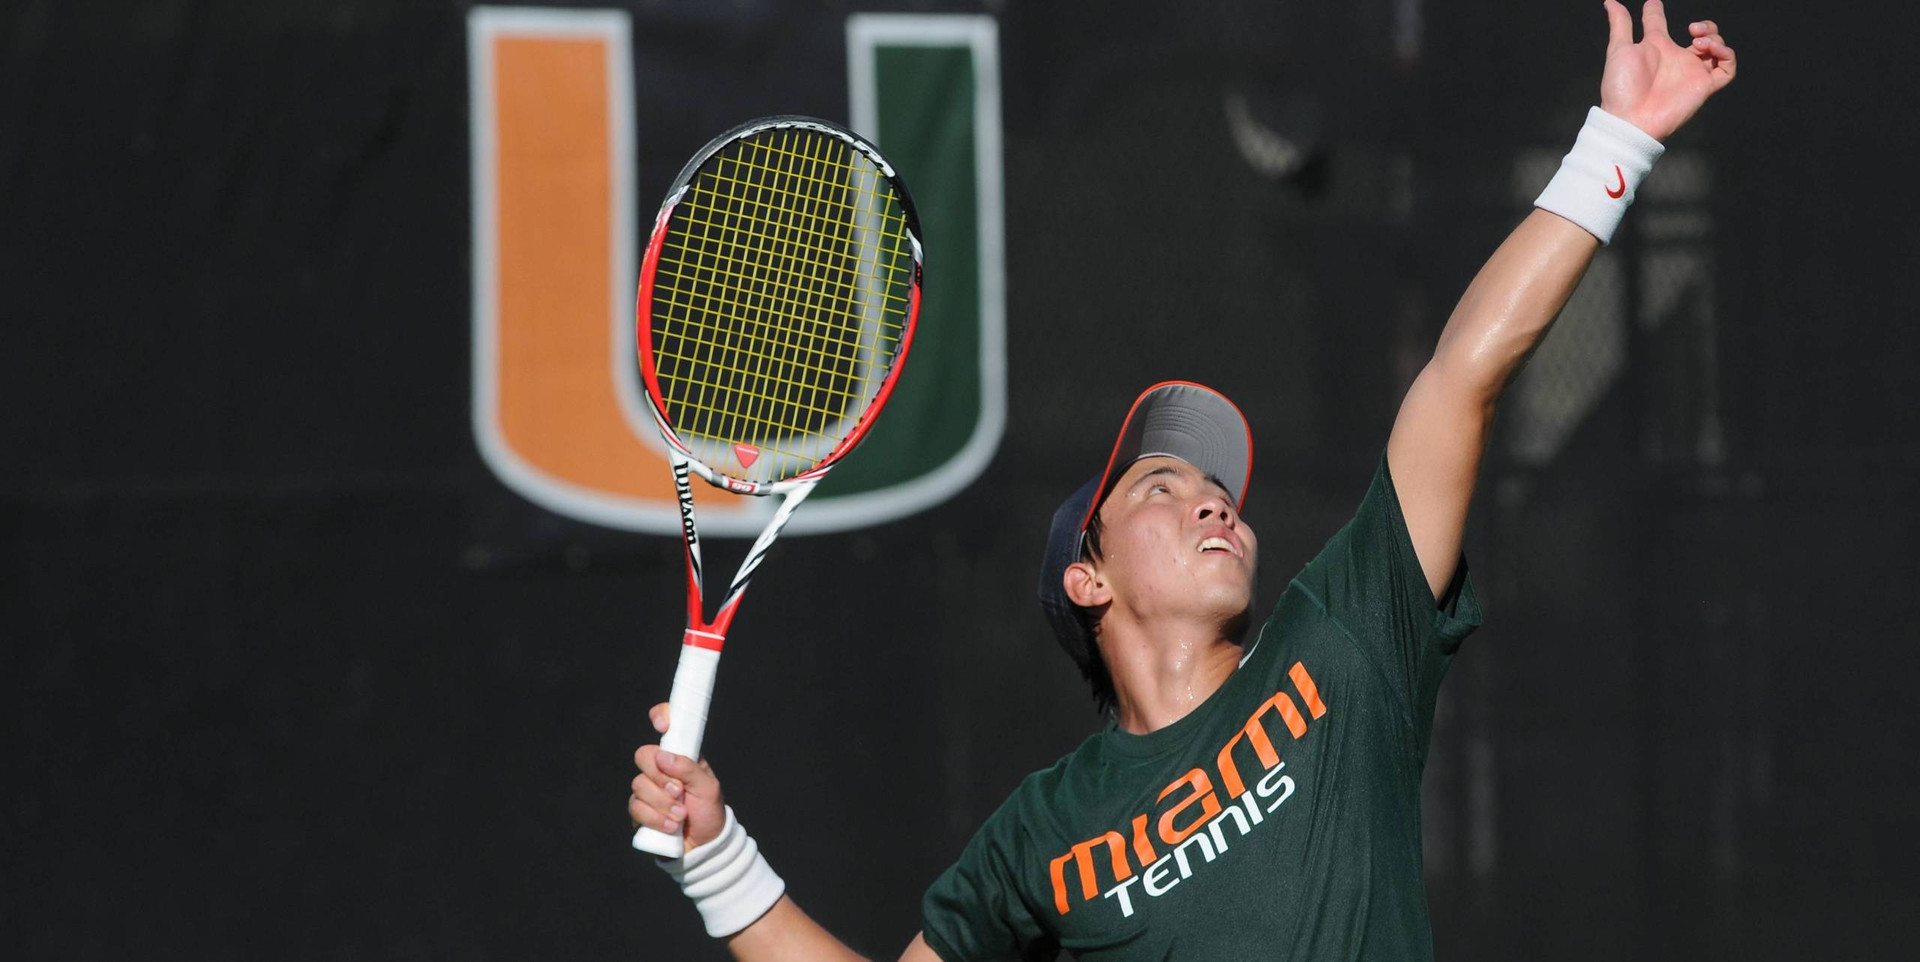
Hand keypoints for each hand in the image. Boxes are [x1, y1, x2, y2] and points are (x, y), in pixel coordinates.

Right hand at [631, 703, 728, 852]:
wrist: (703, 846)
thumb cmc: (709, 812)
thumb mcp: (709, 788)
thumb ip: (688, 768)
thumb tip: (663, 756)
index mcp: (681, 756)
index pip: (668, 726)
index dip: (662, 717)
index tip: (662, 725)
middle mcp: (662, 768)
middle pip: (643, 755)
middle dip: (660, 777)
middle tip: (679, 792)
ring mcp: (648, 788)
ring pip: (638, 785)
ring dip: (662, 804)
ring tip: (681, 815)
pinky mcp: (639, 810)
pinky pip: (635, 807)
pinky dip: (655, 818)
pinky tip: (671, 826)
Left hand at [1600, 1, 1736, 140]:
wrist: (1630, 119)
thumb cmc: (1621, 87)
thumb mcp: (1619, 49)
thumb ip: (1620, 24)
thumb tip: (1610, 2)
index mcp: (1655, 48)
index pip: (1658, 24)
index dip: (1656, 11)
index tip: (1652, 3)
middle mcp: (1675, 59)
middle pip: (1701, 36)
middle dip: (1706, 26)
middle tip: (1693, 29)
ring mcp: (1691, 72)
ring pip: (1717, 50)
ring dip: (1715, 38)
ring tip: (1698, 41)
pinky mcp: (1704, 86)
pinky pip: (1727, 70)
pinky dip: (1727, 55)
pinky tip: (1712, 50)